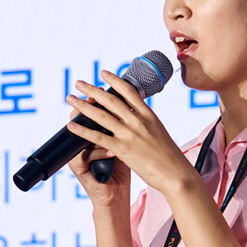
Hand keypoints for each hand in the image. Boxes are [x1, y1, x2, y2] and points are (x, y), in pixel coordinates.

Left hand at [64, 71, 200, 203]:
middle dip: (92, 89)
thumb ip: (146, 122)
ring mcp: (129, 134)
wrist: (177, 174)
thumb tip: (138, 114)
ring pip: (101, 115)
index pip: (129, 91)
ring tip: (70, 98)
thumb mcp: (159, 132)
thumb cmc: (170, 157)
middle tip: (79, 82)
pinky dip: (83, 130)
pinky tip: (72, 125)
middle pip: (110, 100)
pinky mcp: (123, 149)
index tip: (103, 73)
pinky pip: (98, 137)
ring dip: (82, 105)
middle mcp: (138, 121)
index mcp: (148, 115)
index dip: (114, 80)